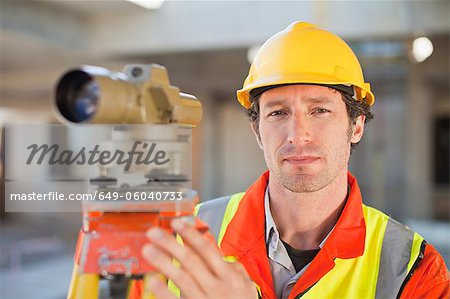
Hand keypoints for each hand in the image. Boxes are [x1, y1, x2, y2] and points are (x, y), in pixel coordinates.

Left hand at [142, 218, 257, 298]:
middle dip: (171, 244)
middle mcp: (217, 287)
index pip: (207, 250)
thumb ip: (233, 269)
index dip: (190, 235)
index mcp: (229, 277)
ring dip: (164, 263)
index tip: (176, 223)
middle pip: (191, 261)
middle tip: (154, 233)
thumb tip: (220, 254)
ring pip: (182, 279)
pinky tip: (153, 280)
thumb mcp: (245, 285)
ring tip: (148, 250)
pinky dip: (165, 292)